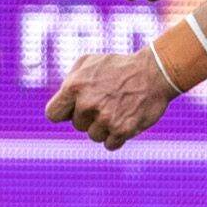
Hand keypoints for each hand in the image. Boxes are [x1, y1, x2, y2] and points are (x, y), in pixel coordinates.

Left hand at [44, 47, 177, 148]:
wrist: (154, 72)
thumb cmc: (118, 66)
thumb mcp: (89, 62)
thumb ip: (70, 80)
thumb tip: (61, 101)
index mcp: (75, 86)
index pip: (53, 114)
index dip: (64, 112)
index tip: (74, 109)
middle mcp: (87, 103)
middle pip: (77, 125)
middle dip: (89, 116)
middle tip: (106, 101)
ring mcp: (105, 118)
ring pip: (94, 136)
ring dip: (104, 127)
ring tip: (117, 109)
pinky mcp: (122, 130)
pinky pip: (110, 144)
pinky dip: (117, 136)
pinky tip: (125, 119)